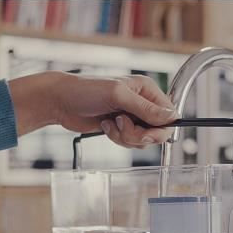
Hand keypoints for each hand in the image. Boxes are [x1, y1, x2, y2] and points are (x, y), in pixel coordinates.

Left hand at [8, 71, 177, 146]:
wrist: (61, 102)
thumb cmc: (86, 90)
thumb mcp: (118, 96)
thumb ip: (145, 108)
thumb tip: (171, 117)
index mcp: (147, 89)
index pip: (169, 115)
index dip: (160, 128)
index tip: (145, 131)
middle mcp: (143, 103)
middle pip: (158, 131)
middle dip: (139, 134)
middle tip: (122, 126)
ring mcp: (132, 117)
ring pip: (143, 140)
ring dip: (126, 137)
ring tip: (110, 124)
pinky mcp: (121, 128)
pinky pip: (130, 143)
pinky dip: (117, 139)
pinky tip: (105, 126)